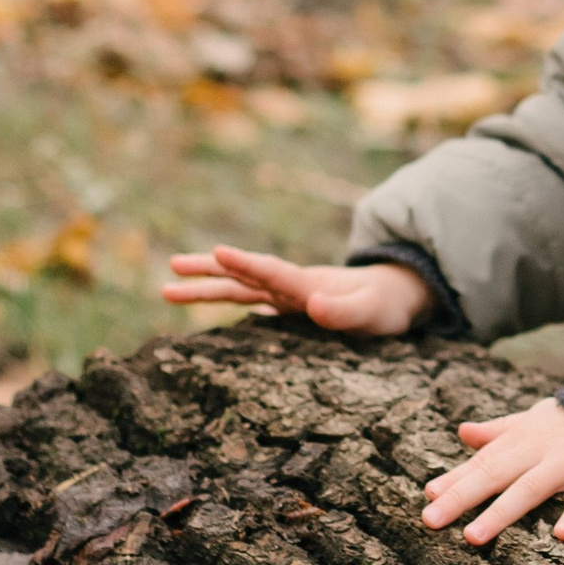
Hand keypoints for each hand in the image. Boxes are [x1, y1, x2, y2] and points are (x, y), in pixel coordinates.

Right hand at [160, 248, 432, 337]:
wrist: (397, 296)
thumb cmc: (387, 307)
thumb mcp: (373, 313)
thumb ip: (347, 311)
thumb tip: (316, 306)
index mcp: (309, 284)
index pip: (271, 272)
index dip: (246, 263)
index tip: (219, 251)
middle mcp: (293, 285)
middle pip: (244, 275)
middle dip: (209, 271)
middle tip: (171, 268)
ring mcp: (288, 294)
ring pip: (239, 287)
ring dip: (206, 287)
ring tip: (167, 289)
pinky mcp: (290, 304)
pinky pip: (249, 299)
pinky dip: (225, 296)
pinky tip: (203, 300)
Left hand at [420, 402, 563, 547]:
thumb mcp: (530, 421)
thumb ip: (496, 432)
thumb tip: (461, 432)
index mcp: (519, 439)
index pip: (482, 461)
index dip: (454, 479)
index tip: (428, 497)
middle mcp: (538, 450)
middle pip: (495, 474)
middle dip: (462, 497)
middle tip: (432, 520)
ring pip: (530, 488)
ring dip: (502, 512)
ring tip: (474, 536)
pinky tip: (562, 535)